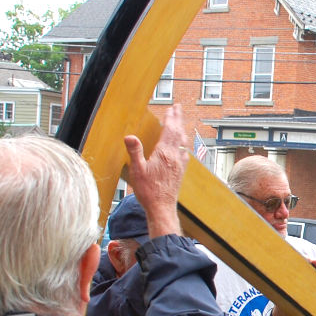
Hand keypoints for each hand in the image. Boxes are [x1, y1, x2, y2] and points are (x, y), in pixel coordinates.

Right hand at [124, 105, 188, 238]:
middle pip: (178, 133)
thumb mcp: (137, 170)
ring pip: (183, 142)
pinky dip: (183, 144)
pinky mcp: (180, 171)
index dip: (170, 118)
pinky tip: (183, 146)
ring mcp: (179, 164)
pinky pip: (184, 152)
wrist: (162, 208)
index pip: (169, 131)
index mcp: (164, 153)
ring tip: (180, 123)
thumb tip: (130, 136)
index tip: (172, 108)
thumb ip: (135, 152)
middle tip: (178, 108)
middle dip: (178, 119)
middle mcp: (175, 156)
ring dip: (181, 130)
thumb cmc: (148, 191)